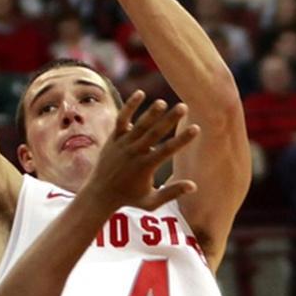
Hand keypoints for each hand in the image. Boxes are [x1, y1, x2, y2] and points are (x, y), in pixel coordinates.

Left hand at [81, 90, 198, 213]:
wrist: (100, 193)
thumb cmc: (130, 198)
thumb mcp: (152, 201)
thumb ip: (172, 192)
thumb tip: (194, 186)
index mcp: (145, 167)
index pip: (167, 150)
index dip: (182, 139)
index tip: (196, 128)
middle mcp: (134, 153)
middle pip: (154, 133)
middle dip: (169, 120)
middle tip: (184, 106)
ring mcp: (122, 144)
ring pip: (139, 125)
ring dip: (151, 113)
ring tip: (163, 102)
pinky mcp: (113, 138)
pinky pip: (121, 119)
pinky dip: (130, 106)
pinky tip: (140, 93)